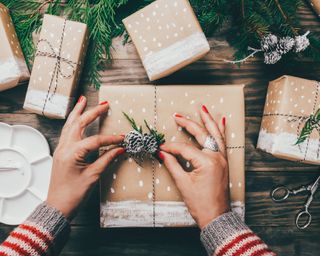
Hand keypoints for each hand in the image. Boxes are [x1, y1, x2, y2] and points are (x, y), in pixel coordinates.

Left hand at [46, 96, 124, 218]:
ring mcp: (61, 149)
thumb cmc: (74, 194)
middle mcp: (64, 147)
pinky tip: (76, 118)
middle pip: (79, 124)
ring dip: (77, 112)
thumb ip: (107, 159)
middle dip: (92, 112)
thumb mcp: (93, 176)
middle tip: (104, 104)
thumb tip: (120, 149)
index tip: (123, 139)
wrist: (58, 206)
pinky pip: (66, 132)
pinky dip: (73, 122)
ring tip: (83, 100)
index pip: (95, 140)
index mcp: (72, 153)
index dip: (111, 139)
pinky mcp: (61, 152)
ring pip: (69, 125)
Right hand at [159, 105, 229, 228]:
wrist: (216, 216)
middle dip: (188, 124)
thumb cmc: (201, 203)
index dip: (171, 147)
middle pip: (202, 135)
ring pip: (216, 134)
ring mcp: (222, 158)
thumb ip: (172, 165)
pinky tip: (222, 121)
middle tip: (177, 116)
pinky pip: (222, 142)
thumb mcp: (183, 183)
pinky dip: (221, 131)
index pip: (185, 148)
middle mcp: (217, 157)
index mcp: (207, 162)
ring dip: (209, 121)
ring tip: (203, 109)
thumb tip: (162, 153)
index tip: (161, 148)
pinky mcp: (224, 162)